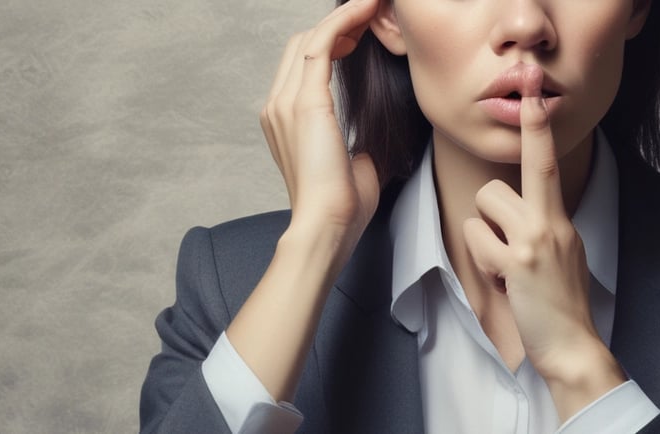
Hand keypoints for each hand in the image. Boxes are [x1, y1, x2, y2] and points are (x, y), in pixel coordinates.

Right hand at [227, 0, 384, 401]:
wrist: (326, 227)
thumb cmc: (341, 207)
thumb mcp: (356, 164)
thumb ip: (361, 143)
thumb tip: (380, 137)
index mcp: (287, 121)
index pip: (304, 64)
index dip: (334, 41)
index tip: (365, 32)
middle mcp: (278, 106)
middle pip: (304, 44)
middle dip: (340, 24)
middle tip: (375, 14)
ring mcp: (286, 102)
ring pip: (312, 39)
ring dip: (346, 17)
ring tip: (376, 5)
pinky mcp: (305, 102)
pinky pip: (323, 44)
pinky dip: (346, 21)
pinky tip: (369, 9)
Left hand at [461, 65, 624, 418]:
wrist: (573, 345)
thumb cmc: (562, 304)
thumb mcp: (565, 254)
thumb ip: (546, 228)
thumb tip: (524, 214)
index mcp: (561, 220)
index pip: (546, 164)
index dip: (537, 128)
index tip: (532, 94)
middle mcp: (550, 223)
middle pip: (495, 188)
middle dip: (489, 216)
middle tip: (507, 250)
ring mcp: (534, 241)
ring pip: (483, 210)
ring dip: (484, 239)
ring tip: (506, 267)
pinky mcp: (518, 261)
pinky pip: (477, 240)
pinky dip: (483, 261)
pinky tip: (505, 282)